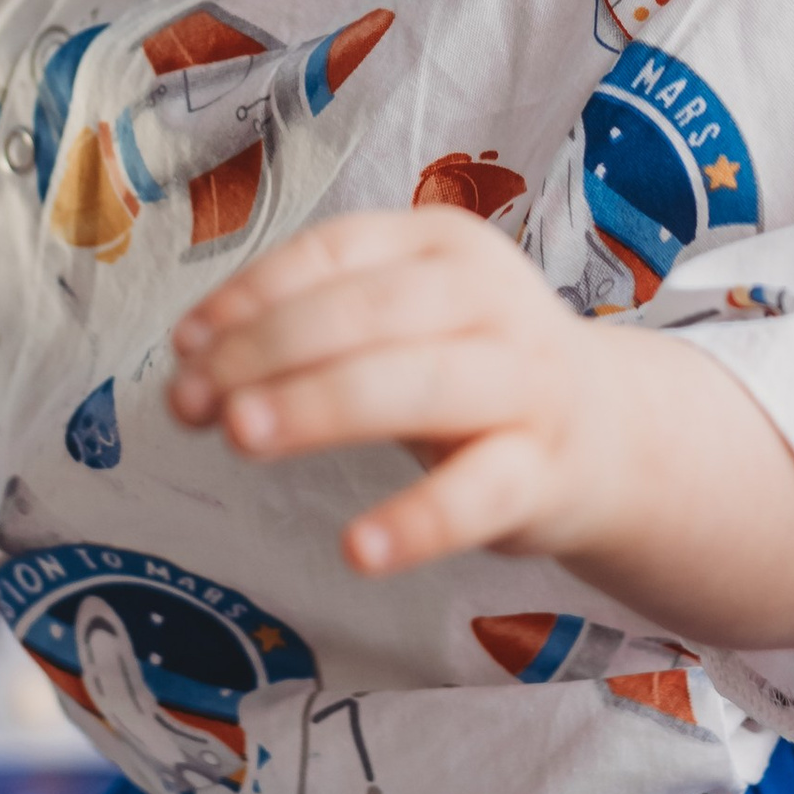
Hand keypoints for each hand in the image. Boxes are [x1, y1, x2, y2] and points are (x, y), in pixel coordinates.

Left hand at [168, 207, 651, 577]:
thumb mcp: (400, 327)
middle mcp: (489, 298)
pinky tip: (357, 548)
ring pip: (416, 383)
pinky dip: (417, 520)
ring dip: (320, 405)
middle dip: (269, 350)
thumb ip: (308, 337)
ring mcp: (524, 380)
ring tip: (241, 437)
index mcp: (442, 244)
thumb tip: (192, 368)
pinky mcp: (543, 468)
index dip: (251, 295)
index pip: (335, 252)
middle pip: (367, 312)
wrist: (608, 434)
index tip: (185, 347)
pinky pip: (477, 493)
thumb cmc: (469, 367)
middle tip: (192, 399)